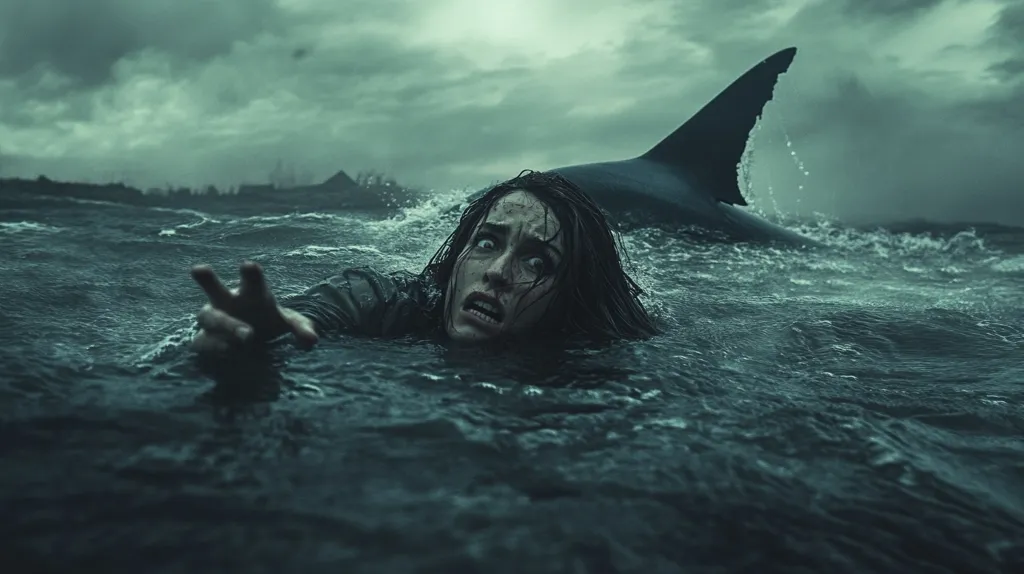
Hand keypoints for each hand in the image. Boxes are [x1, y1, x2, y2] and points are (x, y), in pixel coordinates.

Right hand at [189, 261, 317, 352]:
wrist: (254, 343)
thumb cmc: (270, 323)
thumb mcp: (290, 324)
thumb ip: (302, 329)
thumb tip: (312, 340)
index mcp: (251, 293)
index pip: (251, 280)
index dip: (250, 273)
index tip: (249, 265)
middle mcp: (227, 302)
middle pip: (214, 289)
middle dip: (207, 279)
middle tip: (199, 268)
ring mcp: (213, 321)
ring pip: (208, 317)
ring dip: (226, 325)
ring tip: (248, 336)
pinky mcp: (203, 340)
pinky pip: (201, 341)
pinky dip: (213, 346)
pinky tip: (229, 351)